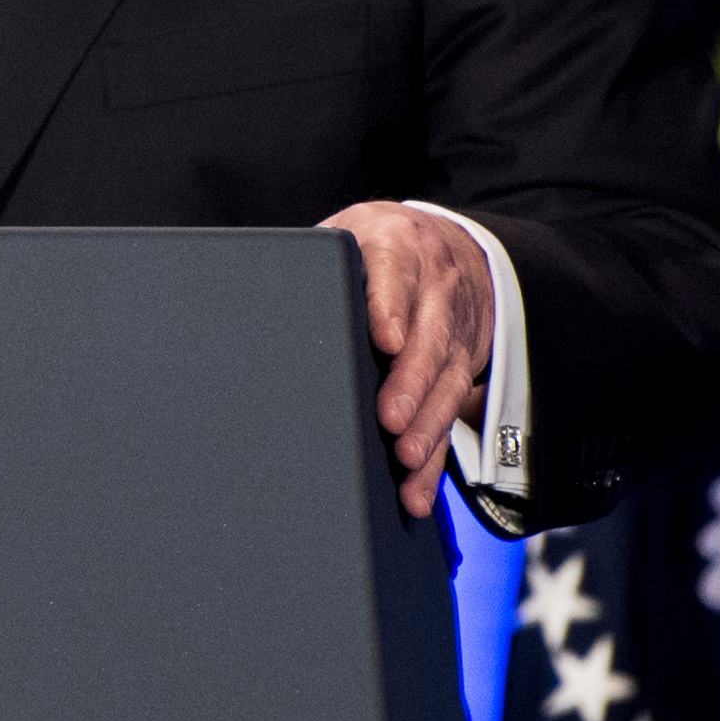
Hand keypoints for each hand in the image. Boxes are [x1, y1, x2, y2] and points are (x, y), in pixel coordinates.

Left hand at [321, 202, 494, 520]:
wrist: (444, 242)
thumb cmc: (376, 245)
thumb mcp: (348, 234)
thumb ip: (319, 262)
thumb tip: (259, 301)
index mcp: (397, 246)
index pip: (395, 273)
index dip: (390, 307)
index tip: (384, 339)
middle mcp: (433, 289)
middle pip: (428, 338)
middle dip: (411, 382)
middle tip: (391, 418)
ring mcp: (452, 330)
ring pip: (446, 380)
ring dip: (429, 425)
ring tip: (408, 458)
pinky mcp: (460, 365)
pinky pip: (449, 413)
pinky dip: (436, 455)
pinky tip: (417, 487)